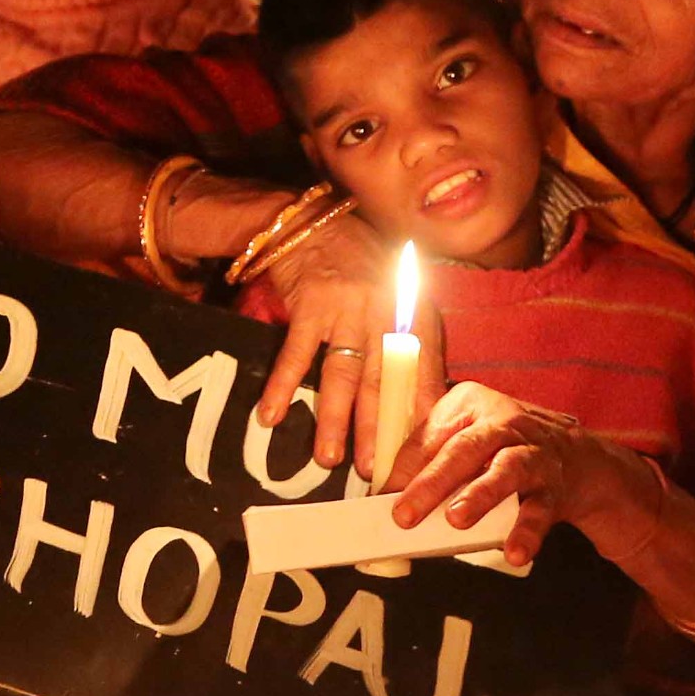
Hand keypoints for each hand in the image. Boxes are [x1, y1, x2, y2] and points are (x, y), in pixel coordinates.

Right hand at [248, 212, 440, 481]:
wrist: (314, 224)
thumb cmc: (360, 264)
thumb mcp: (398, 296)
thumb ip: (410, 341)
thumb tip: (419, 401)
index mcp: (415, 313)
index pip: (423, 374)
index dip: (418, 417)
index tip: (416, 457)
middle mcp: (388, 311)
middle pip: (384, 383)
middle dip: (378, 431)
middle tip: (373, 471)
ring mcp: (349, 308)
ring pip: (343, 375)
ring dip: (335, 420)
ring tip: (328, 458)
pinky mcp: (312, 304)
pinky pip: (297, 354)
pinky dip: (282, 386)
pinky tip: (271, 415)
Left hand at [386, 382, 667, 569]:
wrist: (576, 458)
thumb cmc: (504, 443)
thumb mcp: (465, 433)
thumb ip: (427, 453)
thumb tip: (388, 487)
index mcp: (474, 404)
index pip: (434, 432)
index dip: (408, 464)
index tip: (384, 493)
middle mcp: (505, 423)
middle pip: (466, 448)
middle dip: (434, 481)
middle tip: (405, 513)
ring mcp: (533, 454)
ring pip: (507, 471)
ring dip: (480, 495)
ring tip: (457, 519)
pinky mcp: (554, 487)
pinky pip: (540, 510)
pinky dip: (526, 531)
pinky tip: (514, 551)